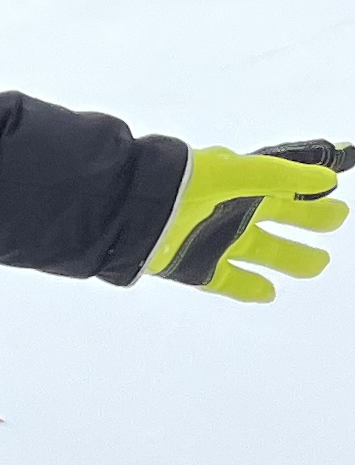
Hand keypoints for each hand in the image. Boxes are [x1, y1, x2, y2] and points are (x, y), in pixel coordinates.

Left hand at [148, 141, 345, 300]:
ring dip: (288, 257)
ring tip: (317, 264)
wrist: (130, 210)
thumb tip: (327, 182)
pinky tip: (270, 293)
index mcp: (240, 181)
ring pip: (259, 250)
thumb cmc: (183, 183)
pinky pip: (226, 280)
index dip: (309, 181)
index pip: (284, 181)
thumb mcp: (237, 172)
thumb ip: (281, 176)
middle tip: (337, 219)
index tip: (337, 182)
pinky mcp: (194, 266)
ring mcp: (212, 238)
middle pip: (278, 215)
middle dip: (308, 219)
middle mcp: (229, 208)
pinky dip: (248, 286)